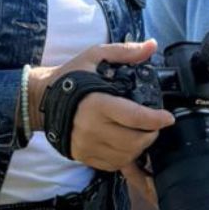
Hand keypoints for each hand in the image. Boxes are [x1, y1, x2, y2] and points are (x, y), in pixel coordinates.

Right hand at [28, 40, 172, 171]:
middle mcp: (92, 128)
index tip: (167, 117)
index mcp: (98, 103)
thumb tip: (151, 45)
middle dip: (151, 133)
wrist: (41, 100)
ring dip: (140, 146)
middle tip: (153, 123)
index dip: (156, 119)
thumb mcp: (96, 56)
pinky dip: (126, 155)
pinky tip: (126, 142)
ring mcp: (87, 145)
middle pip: (134, 141)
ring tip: (140, 132)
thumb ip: (125, 51)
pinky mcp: (84, 156)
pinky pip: (113, 164)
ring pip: (126, 155)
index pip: (134, 117)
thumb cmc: (70, 77)